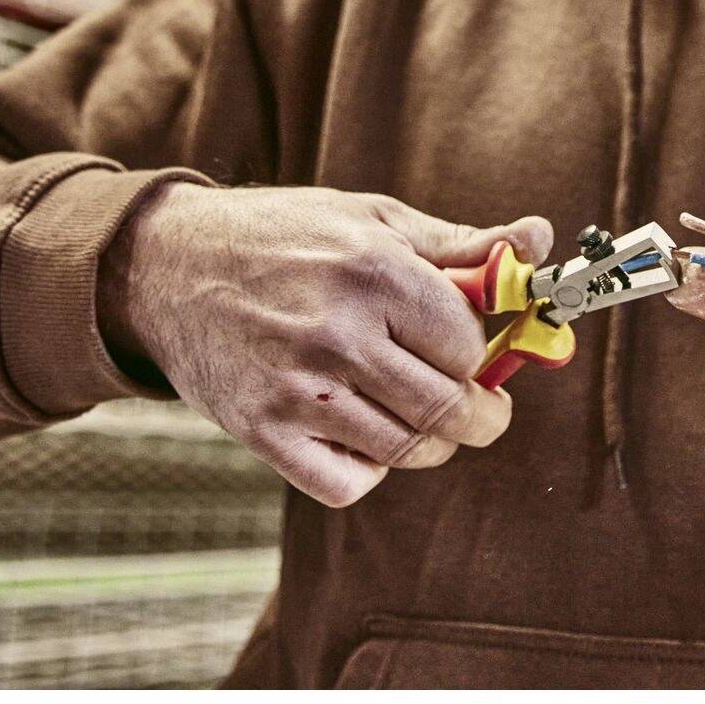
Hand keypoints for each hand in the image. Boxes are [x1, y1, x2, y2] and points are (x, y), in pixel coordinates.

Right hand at [99, 184, 552, 506]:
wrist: (167, 265)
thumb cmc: (285, 236)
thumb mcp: (374, 220)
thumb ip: (461, 244)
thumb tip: (537, 237)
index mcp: (375, 272)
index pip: (468, 345)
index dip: (485, 356)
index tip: (481, 357)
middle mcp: (338, 334)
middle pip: (447, 408)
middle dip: (480, 417)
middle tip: (481, 411)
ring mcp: (298, 389)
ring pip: (405, 450)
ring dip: (431, 444)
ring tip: (425, 418)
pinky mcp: (263, 432)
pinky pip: (346, 483)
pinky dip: (368, 470)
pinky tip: (364, 435)